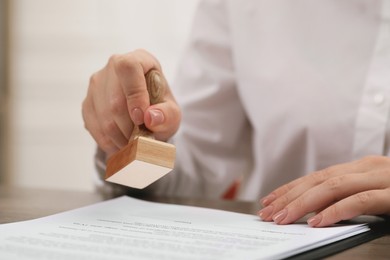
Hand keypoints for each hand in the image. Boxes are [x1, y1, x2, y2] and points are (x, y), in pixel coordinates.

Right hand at [82, 49, 180, 157]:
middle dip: (129, 127)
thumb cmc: (161, 109)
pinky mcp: (88, 102)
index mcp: (139, 59)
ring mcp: (97, 84)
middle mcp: (114, 66)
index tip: (141, 119)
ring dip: (119, 137)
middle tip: (140, 141)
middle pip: (115, 99)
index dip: (134, 94)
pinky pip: (94, 126)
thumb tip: (150, 118)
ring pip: (103, 116)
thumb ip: (168, 115)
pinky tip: (120, 144)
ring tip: (133, 145)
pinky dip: (108, 141)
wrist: (146, 117)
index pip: (128, 68)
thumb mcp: (172, 114)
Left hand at [258, 156, 389, 226]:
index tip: (269, 200)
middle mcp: (368, 168)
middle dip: (289, 197)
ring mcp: (382, 178)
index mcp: (361, 167)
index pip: (316, 176)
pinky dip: (336, 211)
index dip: (290, 188)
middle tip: (267, 213)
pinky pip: (360, 201)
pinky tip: (318, 222)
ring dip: (303, 204)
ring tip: (283, 219)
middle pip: (318, 181)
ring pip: (332, 188)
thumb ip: (351, 195)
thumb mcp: (376, 191)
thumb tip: (318, 210)